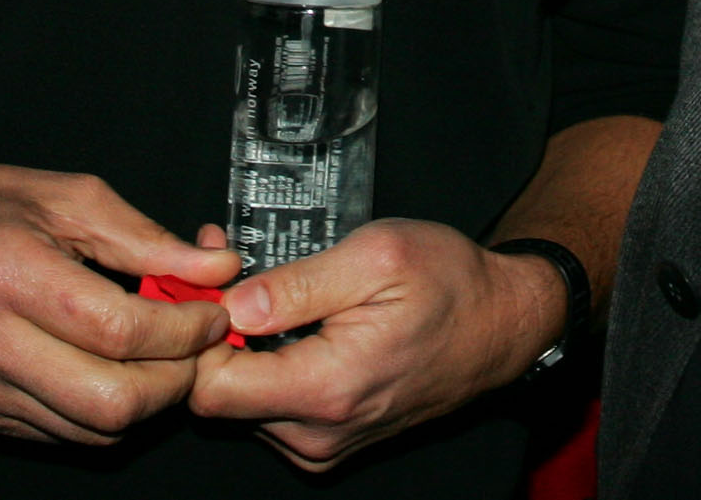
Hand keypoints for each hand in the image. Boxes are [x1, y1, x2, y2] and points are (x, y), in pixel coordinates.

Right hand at [0, 162, 241, 446]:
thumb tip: (214, 269)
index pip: (120, 330)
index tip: (212, 311)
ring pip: (94, 429)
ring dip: (150, 400)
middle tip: (197, 343)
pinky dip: (108, 410)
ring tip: (165, 355)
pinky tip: (119, 367)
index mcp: (9, 274)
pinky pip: (66, 432)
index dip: (185, 328)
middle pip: (112, 401)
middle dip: (178, 378)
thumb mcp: (65, 196)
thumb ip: (144, 239)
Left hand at [187, 219, 565, 473]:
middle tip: (231, 272)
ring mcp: (325, 443)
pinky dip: (269, 365)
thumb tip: (232, 305)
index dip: (199, 334)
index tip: (209, 286)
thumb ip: (298, 284)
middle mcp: (319, 432)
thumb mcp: (377, 257)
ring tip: (268, 290)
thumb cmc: (449, 284)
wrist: (501, 325)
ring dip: (243, 348)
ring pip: (243, 404)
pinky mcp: (331, 440)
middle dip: (217, 334)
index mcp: (327, 388)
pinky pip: (272, 409)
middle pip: (220, 398)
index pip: (211, 389)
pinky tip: (290, 321)